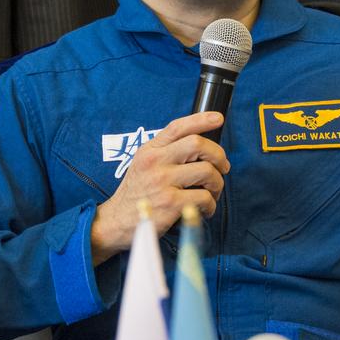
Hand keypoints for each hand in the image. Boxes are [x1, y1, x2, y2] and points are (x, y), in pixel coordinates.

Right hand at [90, 112, 228, 264]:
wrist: (117, 221)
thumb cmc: (137, 193)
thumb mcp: (143, 164)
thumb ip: (166, 152)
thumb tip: (200, 145)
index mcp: (150, 150)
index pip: (178, 127)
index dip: (201, 119)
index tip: (218, 118)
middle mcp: (155, 161)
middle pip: (198, 144)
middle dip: (219, 155)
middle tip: (223, 167)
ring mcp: (162, 181)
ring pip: (207, 171)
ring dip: (217, 183)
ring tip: (211, 192)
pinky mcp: (170, 203)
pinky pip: (204, 197)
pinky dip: (211, 205)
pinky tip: (204, 209)